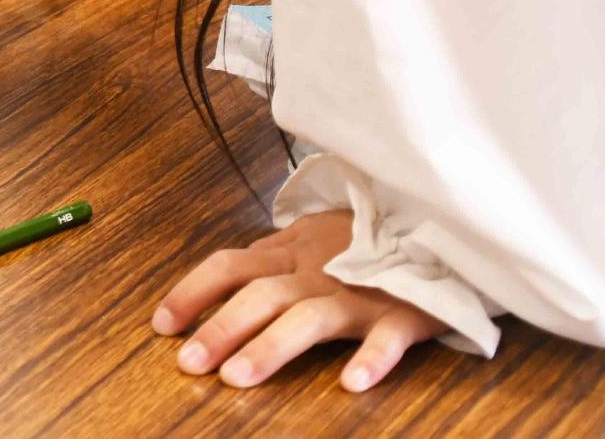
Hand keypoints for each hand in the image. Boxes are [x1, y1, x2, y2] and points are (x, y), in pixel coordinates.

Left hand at [154, 210, 445, 391]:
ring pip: (308, 316)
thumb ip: (275, 254)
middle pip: (260, 295)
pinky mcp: (407, 311)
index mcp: (292, 252)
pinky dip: (371, 357)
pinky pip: (389, 335)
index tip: (161, 326)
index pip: (230, 265)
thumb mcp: (315, 235)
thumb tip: (228, 273)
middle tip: (187, 364)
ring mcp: (361, 291)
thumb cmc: (372, 236)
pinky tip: (351, 383)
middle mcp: (318, 271)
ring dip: (270, 347)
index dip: (192, 292)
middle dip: (219, 327)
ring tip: (237, 378)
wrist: (443, 222)